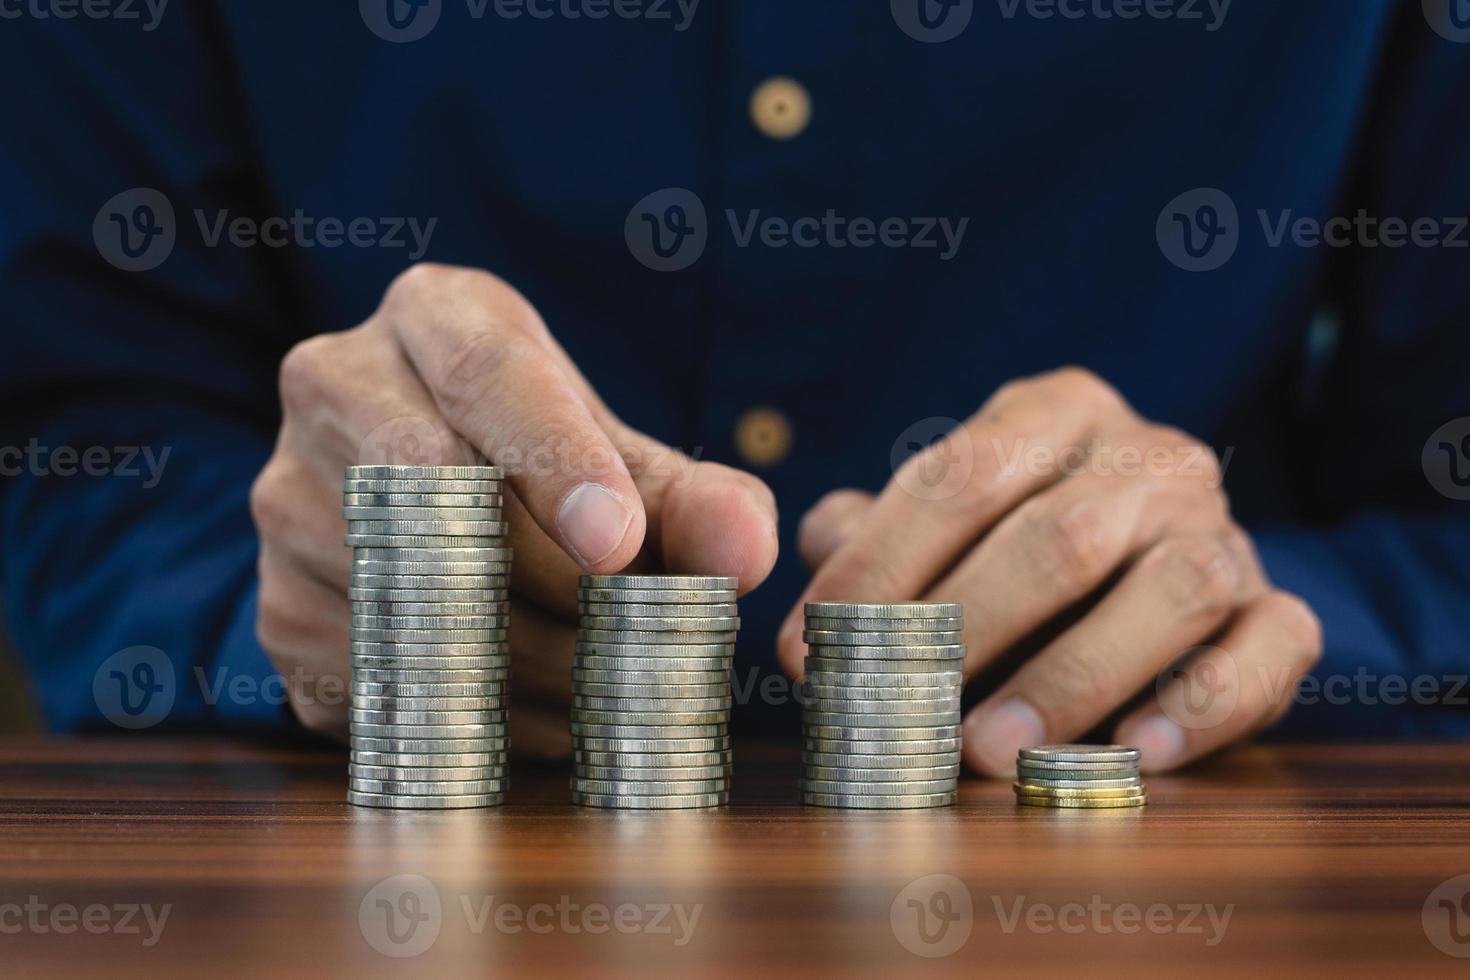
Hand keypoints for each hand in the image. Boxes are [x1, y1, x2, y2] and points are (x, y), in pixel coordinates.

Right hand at [250, 263, 778, 748]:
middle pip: (438, 489)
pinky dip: (478, 716)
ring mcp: (286, 497)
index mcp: (433, 315)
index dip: (554, 460)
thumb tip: (743, 552)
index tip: (619, 544)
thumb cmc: (549, 463)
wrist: (437, 496)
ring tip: (611, 683)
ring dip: (530, 661)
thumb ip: (699, 501)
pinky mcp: (275, 605)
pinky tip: (546, 714)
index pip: (486, 375)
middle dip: (560, 582)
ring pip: (407, 593)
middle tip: (645, 640)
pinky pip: (380, 677)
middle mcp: (333, 384)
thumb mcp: (627, 460)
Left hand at [778, 367, 1320, 773]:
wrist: (1153, 553)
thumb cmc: (1013, 540)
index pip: (959, 478)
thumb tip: (816, 541)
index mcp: (1057, 411)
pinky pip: (1267, 649)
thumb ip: (878, 526)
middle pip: (1062, 536)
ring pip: (1172, 589)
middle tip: (899, 705)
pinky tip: (1132, 754)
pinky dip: (1204, 704)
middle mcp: (1153, 456)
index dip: (877, 568)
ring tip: (989, 749)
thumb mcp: (943, 516)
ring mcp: (1226, 529)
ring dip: (1074, 676)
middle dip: (968, 626)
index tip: (807, 649)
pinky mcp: (1277, 607)